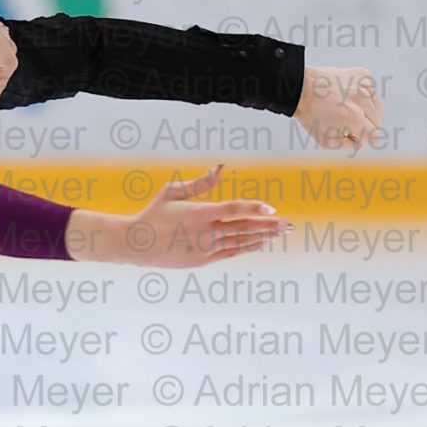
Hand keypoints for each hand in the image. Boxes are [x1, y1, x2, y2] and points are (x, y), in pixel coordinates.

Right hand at [79, 165, 286, 267]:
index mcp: (199, 213)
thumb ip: (200, 182)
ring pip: (240, 241)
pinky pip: (230, 252)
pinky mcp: (202, 260)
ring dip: (262, 236)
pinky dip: (247, 247)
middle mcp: (205, 232)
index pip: (234, 209)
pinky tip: (260, 243)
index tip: (271, 208)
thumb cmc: (154, 213)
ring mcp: (205, 248)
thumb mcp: (172, 192)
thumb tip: (221, 167)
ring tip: (280, 233)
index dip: (254, 208)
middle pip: (244, 227)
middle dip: (269, 225)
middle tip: (289, 224)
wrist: (136, 244)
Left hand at [294, 64, 382, 150]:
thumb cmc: (312, 116)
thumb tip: (362, 142)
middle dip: (364, 125)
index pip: (375, 136)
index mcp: (354, 118)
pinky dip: (364, 96)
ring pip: (376, 106)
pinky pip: (372, 92)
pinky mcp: (363, 74)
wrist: (301, 88)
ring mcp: (364, 85)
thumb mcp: (327, 141)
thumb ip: (350, 145)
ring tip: (347, 108)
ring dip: (365, 111)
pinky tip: (349, 96)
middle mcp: (362, 100)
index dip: (364, 138)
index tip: (353, 134)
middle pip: (377, 121)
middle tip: (346, 121)